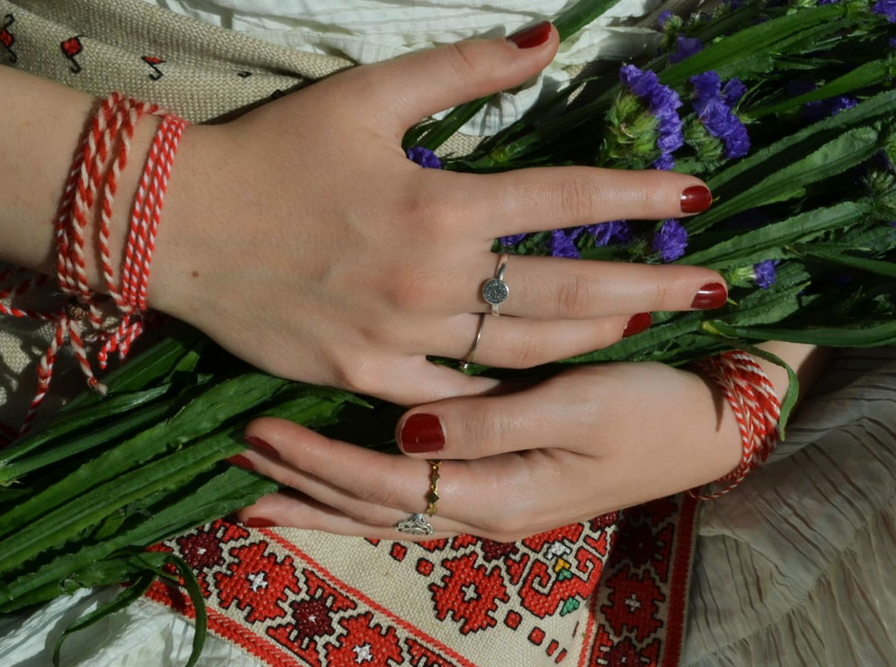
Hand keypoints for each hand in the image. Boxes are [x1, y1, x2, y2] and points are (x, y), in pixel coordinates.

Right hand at [148, 23, 725, 404]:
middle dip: (652, 287)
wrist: (180, 227)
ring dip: (596, 340)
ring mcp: (405, 338)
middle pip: (569, 291)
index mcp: (441, 203)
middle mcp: (435, 278)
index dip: (638, 198)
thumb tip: (545, 36)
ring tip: (644, 326)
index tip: (698, 194)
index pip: (565, 200)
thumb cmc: (276, 154)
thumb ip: (463, 68)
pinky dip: (508, 397)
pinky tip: (551, 392)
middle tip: (715, 288)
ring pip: (526, 353)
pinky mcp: (370, 379)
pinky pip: (457, 400)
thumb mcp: (366, 95)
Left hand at [230, 362, 748, 539]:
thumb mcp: (580, 408)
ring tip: (266, 494)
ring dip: (326, 499)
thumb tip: (406, 438)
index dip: (319, 465)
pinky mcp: (509, 482)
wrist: (712, 427)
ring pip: (392, 510)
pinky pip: (418, 496)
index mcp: (499, 494)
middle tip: (236, 470)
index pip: (385, 488)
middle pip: (375, 511)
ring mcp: (498, 501)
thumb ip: (493, 424)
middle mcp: (488, 509)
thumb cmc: (652, 410)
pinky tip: (345, 483)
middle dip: (304, 491)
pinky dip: (368, 493)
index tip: (258, 433)